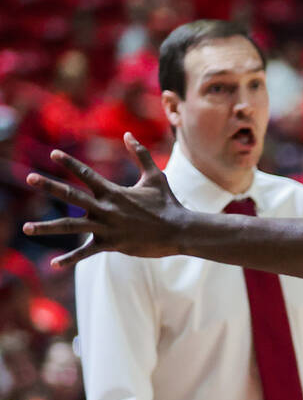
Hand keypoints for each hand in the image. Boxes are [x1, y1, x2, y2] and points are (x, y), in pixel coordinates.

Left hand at [23, 134, 187, 267]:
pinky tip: (53, 264)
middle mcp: (106, 208)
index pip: (86, 174)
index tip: (52, 154)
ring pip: (71, 227)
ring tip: (26, 228)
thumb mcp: (155, 176)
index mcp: (113, 192)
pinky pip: (86, 253)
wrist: (179, 229)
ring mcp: (106, 227)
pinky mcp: (110, 244)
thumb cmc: (167, 202)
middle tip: (29, 178)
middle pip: (72, 196)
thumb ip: (141, 154)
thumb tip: (127, 134)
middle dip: (49, 186)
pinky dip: (70, 259)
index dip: (69, 163)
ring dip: (47, 228)